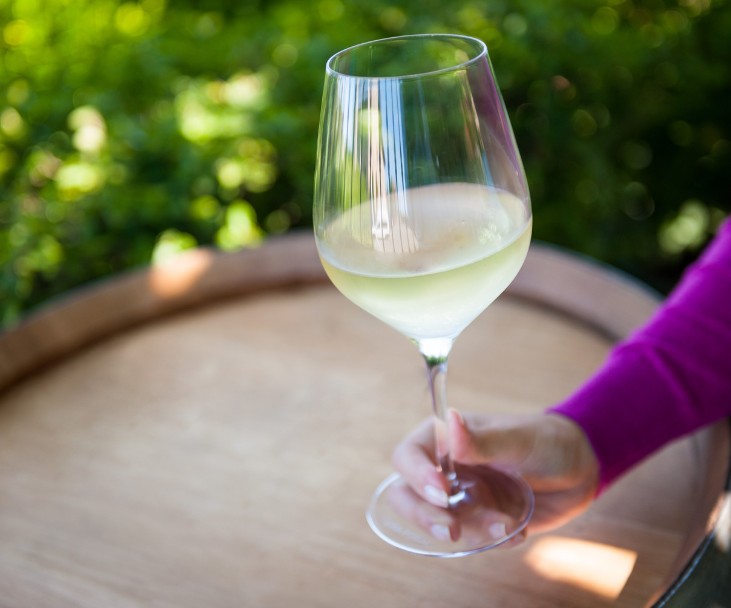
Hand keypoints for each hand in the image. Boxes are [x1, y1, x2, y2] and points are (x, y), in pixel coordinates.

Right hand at [392, 410, 599, 541]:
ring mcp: (459, 495)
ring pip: (437, 522)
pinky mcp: (477, 519)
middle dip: (424, 516)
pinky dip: (490, 540)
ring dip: (470, 530)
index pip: (408, 456)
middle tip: (452, 530)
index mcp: (443, 438)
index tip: (443, 492)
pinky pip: (469, 538)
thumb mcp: (518, 439)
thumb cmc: (546, 441)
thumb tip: (450, 419)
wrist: (579, 469)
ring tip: (507, 524)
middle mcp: (444, 467)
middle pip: (406, 495)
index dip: (416, 475)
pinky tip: (518, 532)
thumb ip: (480, 440)